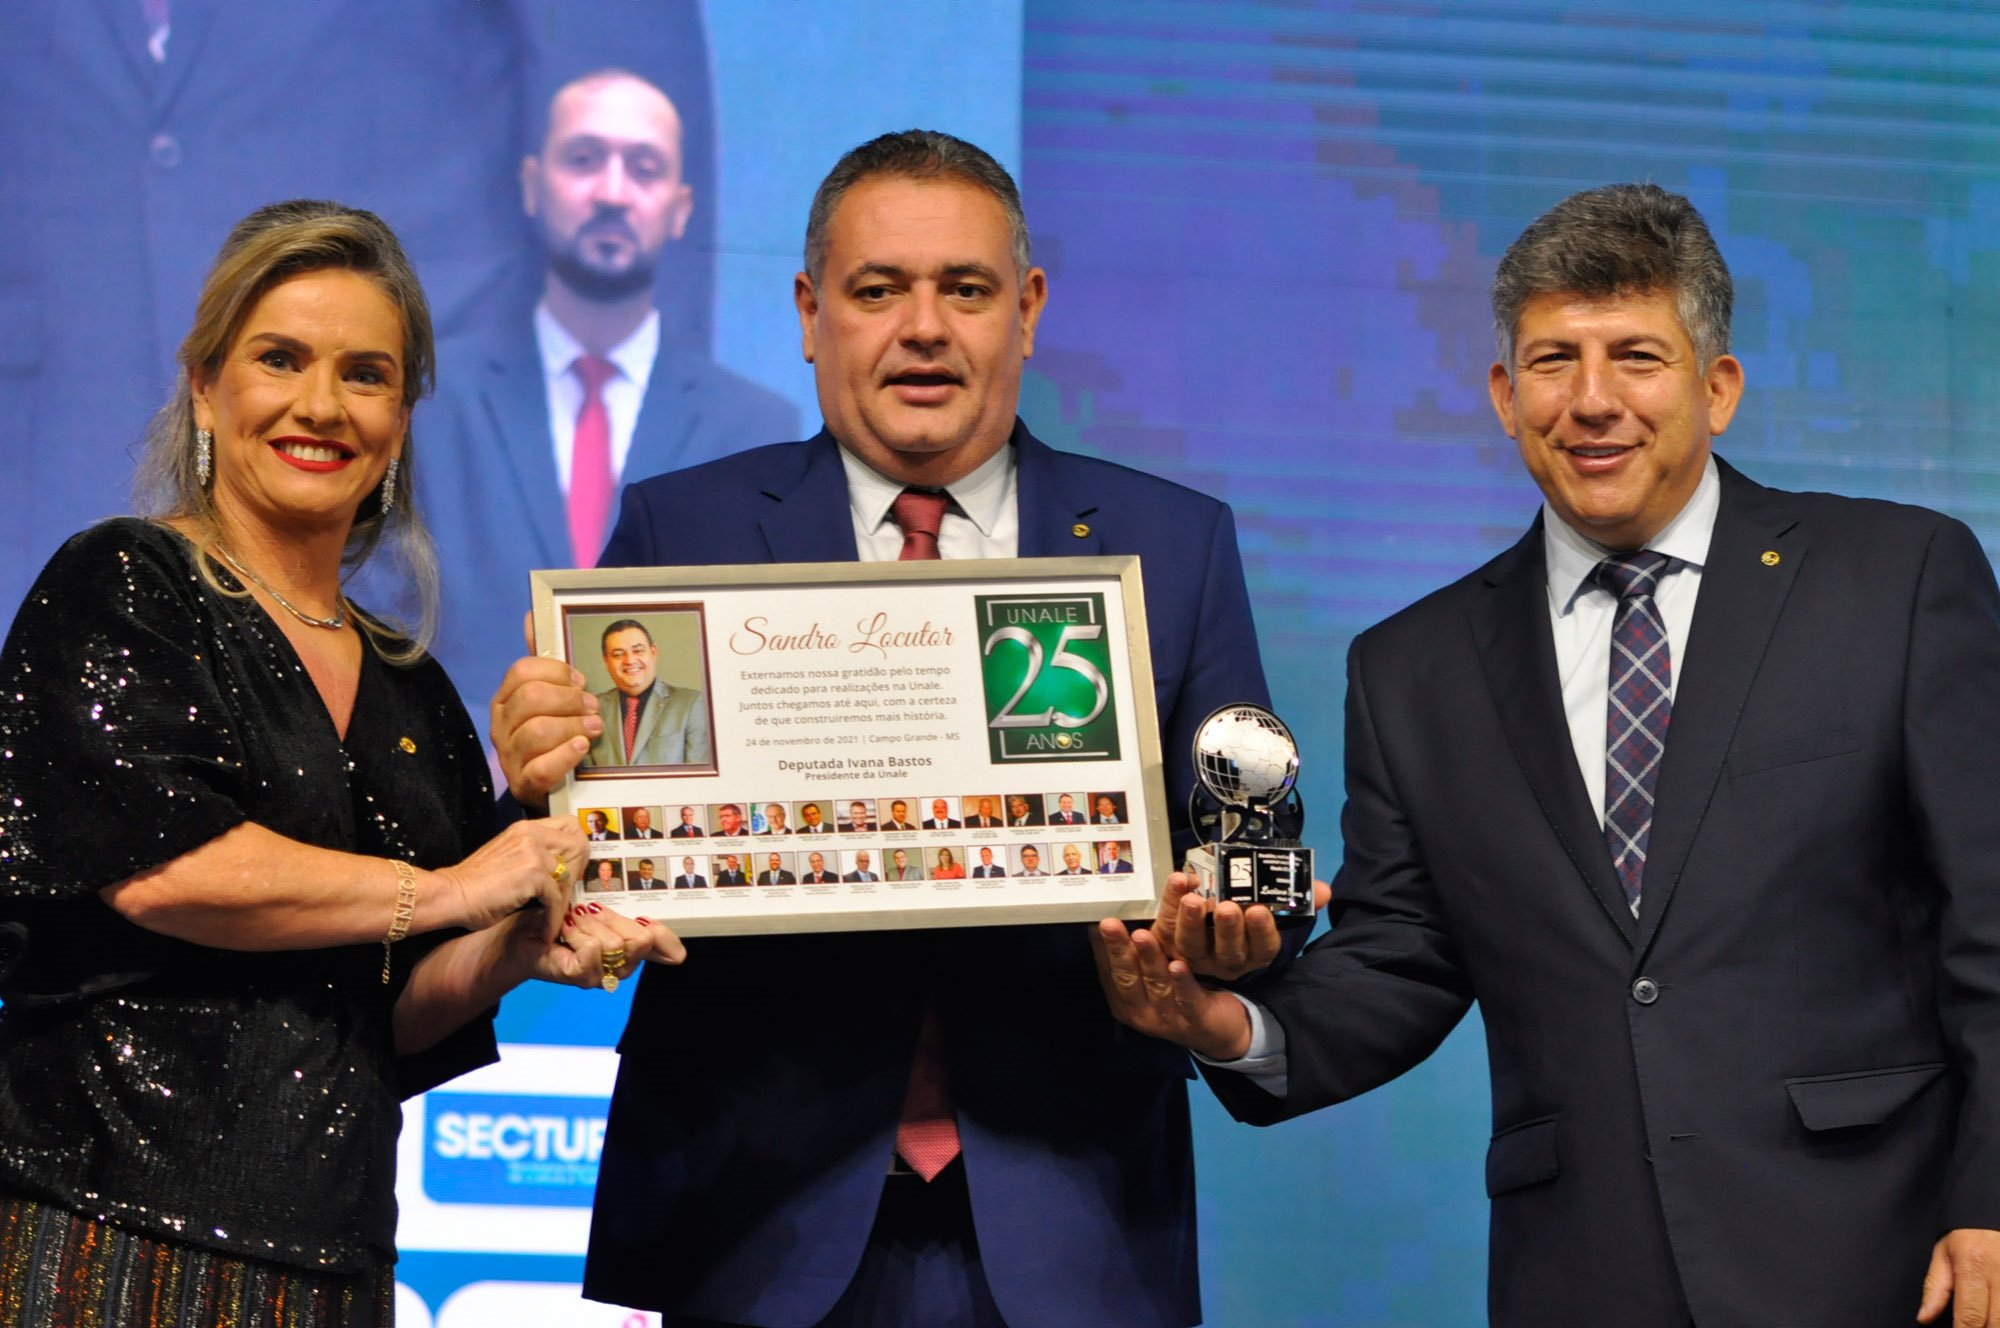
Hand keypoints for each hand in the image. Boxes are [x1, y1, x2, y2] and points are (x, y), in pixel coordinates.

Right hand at [430, 818, 584, 932]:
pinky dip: (553, 919)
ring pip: (569, 875)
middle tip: (568, 895)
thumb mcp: (508, 858)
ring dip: (565, 902)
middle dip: (578, 873)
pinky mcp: (533, 874)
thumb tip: (560, 871)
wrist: (450, 895)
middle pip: (578, 845)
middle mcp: (532, 834)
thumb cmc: (474, 884)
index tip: (572, 870)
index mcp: (526, 828)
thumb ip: (533, 857)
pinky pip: (557, 899)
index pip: (570, 825)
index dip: (576, 848)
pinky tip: (546, 931)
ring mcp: (533, 852)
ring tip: (555, 920)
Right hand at [490, 654, 600, 806]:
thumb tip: (532, 616)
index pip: (522, 671)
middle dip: (569, 699)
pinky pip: (541, 768)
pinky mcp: (524, 785)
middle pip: (531, 699)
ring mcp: (509, 757)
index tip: (579, 681)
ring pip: (537, 732)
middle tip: (591, 707)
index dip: (556, 672)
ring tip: (594, 728)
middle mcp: (501, 726)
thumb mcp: (548, 698)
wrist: (545, 786)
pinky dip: (566, 755)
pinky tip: (582, 747)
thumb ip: (542, 663)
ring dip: (573, 726)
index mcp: (505, 699)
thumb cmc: (551, 736)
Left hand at [518, 899, 685, 991]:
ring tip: (572, 920)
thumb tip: (660, 928)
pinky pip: (592, 950)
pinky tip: (564, 930)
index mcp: (632, 950)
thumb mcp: (600, 911)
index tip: (642, 918)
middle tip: (589, 912)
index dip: (664, 935)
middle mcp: (622, 968)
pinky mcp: (581, 977)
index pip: (670, 952)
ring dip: (589, 924)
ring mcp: (602, 976)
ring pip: (614, 944)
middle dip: (613, 918)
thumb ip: (630, 918)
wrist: (518, 931)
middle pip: (642, 941)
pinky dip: (576, 932)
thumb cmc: (558, 918)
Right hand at [1090, 918, 1252, 1060]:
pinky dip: (1182, 982)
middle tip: (1109, 924)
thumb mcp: (1154, 974)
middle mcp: (1142, 1011)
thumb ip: (1137, 953)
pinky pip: (1187, 999)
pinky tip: (1178, 964)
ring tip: (1141, 936)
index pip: (1110, 971)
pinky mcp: (1196, 1021)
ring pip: (1156, 984)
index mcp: (1125, 1000)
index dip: (1104, 947)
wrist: (1221, 1032)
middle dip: (1118, 949)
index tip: (1098, 922)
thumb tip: (1114, 916)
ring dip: (1149, 959)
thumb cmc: (1179, 994)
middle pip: (1128, 977)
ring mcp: (1167, 1019)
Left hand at [1147, 871, 1330, 980]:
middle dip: (1228, 929)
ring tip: (1193, 899)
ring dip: (1192, 922)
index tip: (1259, 911)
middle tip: (1227, 907)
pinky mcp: (1167, 943)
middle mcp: (1226, 960)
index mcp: (1254, 952)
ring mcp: (1195, 956)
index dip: (1261, 932)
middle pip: (1228, 951)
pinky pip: (1166, 927)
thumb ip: (1298, 898)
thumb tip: (1324, 890)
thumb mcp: (1272, 908)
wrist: (1198, 927)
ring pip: (1192, 945)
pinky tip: (1176, 881)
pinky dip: (1168, 903)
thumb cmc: (1243, 912)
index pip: (1263, 948)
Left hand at [1919, 1228, 1999, 1324]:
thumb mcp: (1942, 1254)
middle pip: (1995, 1323)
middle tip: (1970, 1327)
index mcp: (1972, 1267)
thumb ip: (1934, 1289)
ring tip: (1983, 1321)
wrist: (1991, 1213)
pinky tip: (1994, 1313)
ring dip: (1994, 1322)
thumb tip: (1924, 1317)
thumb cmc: (1967, 1235)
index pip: (1970, 1316)